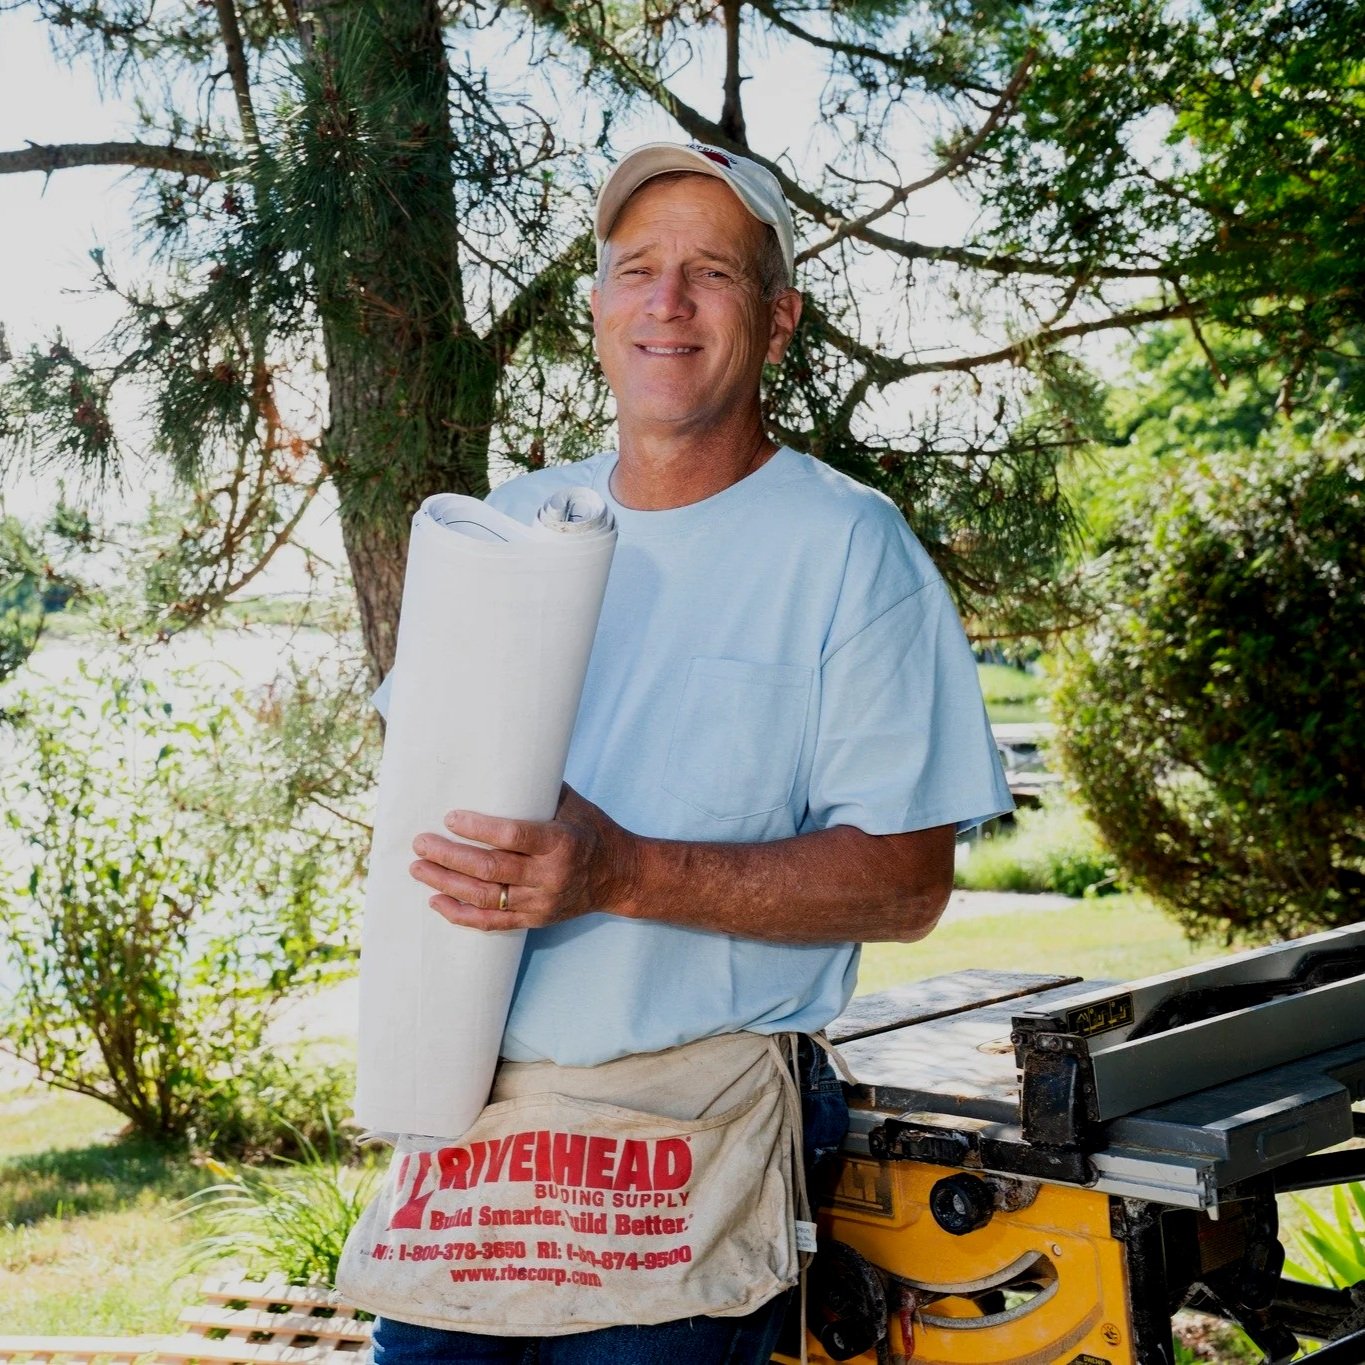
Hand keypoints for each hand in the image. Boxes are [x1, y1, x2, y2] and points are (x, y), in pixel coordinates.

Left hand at [409, 785, 639, 931]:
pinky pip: (493, 923)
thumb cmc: (592, 830)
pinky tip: (436, 901)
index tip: (450, 818)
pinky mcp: (535, 920)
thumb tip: (498, 760)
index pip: (513, 837)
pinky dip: (462, 914)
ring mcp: (541, 902)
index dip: (479, 829)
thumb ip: (538, 789)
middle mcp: (550, 876)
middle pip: (492, 869)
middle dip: (450, 856)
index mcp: (561, 842)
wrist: (620, 875)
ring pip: (487, 898)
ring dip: (447, 884)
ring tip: (419, 868)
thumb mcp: (573, 804)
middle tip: (421, 842)